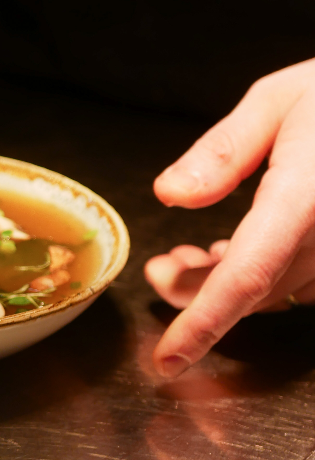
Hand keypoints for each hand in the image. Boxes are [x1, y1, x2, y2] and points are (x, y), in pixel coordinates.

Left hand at [145, 57, 314, 377]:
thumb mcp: (279, 100)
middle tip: (159, 271)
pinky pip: (299, 275)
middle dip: (195, 293)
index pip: (249, 274)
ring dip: (220, 283)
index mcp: (305, 197)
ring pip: (274, 288)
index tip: (170, 358)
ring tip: (182, 258)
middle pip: (253, 289)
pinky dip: (255, 273)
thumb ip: (223, 152)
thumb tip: (168, 194)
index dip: (205, 323)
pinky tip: (226, 253)